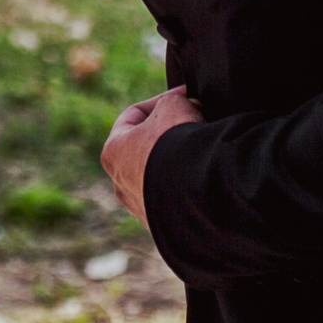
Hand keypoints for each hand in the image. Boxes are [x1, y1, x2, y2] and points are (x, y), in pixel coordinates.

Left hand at [99, 87, 203, 225]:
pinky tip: (209, 174)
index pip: (133, 116)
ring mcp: (143, 209)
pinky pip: (179, 198)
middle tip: (197, 119)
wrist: (196, 193)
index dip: (161, 100)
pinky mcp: (166, 227)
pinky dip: (191, 183)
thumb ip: (173, 102)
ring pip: (162, 175)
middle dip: (171, 131)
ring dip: (181, 159)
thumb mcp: (173, 106)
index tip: (185, 95)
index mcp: (113, 152)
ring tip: (205, 148)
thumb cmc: (176, 143)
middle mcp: (121, 184)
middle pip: (147, 147)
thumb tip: (188, 108)